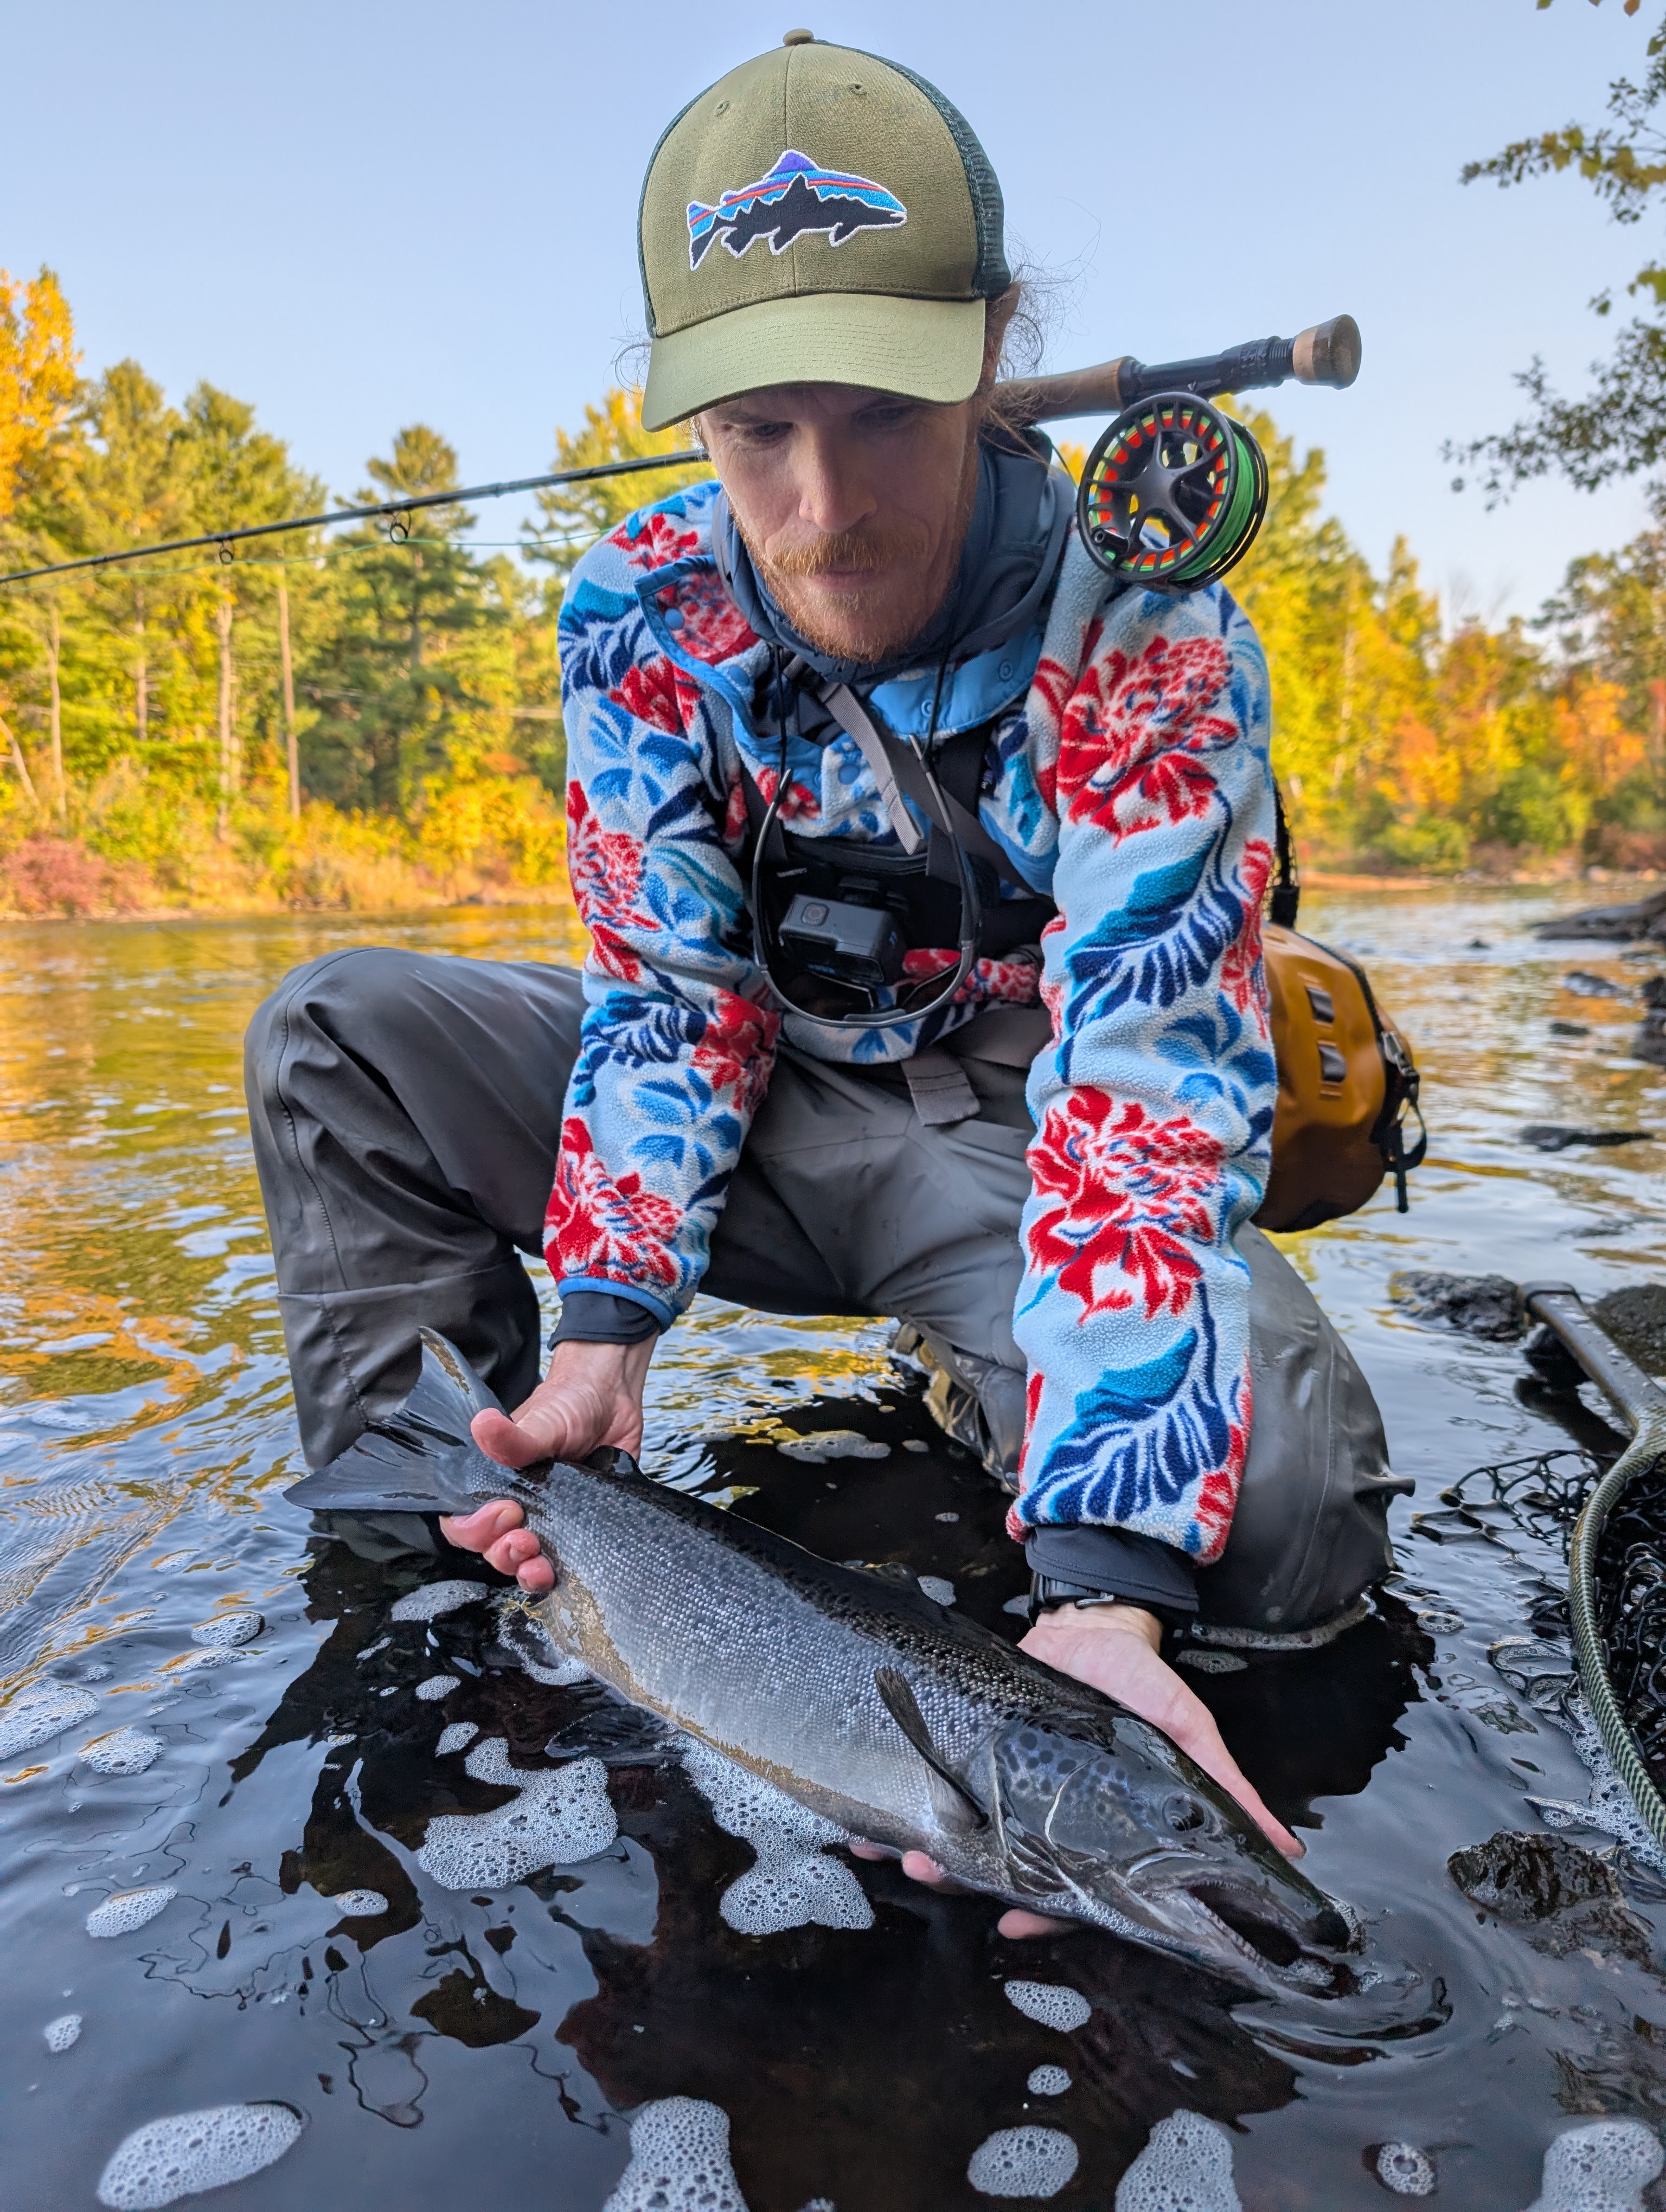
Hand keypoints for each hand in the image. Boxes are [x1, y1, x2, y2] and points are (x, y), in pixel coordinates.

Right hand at [439, 1337, 653, 1594]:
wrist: (614, 1400)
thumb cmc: (569, 1405)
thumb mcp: (542, 1420)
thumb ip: (513, 1436)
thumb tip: (483, 1425)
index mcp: (494, 1484)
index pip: (462, 1522)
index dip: (474, 1529)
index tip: (504, 1512)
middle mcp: (516, 1507)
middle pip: (491, 1551)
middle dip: (503, 1554)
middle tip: (526, 1540)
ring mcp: (547, 1522)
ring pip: (523, 1565)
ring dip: (528, 1572)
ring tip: (542, 1564)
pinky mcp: (578, 1532)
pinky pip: (563, 1567)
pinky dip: (562, 1576)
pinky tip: (570, 1571)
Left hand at [852, 1601, 1298, 1940]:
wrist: (1094, 1617)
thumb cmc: (1143, 1681)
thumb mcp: (1187, 1732)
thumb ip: (1225, 1789)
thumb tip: (1287, 1849)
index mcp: (1087, 1826)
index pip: (1065, 1889)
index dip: (1044, 1911)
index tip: (1014, 1920)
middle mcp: (1038, 1814)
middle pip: (997, 1866)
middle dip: (963, 1875)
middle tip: (931, 1873)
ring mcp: (998, 1782)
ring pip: (956, 1832)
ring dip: (922, 1847)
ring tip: (893, 1851)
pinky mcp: (966, 1744)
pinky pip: (927, 1780)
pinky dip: (893, 1802)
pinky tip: (863, 1819)